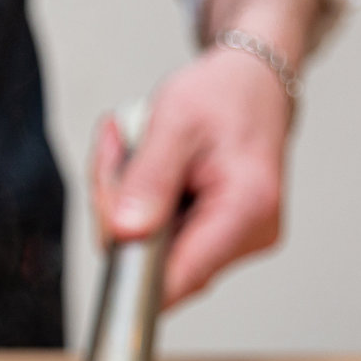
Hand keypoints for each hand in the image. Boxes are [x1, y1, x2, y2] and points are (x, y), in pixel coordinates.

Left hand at [89, 0, 323, 307]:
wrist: (253, 83)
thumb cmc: (224, 93)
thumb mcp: (175, 120)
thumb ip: (148, 179)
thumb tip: (125, 232)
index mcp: (248, 207)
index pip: (181, 277)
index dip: (132, 272)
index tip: (107, 234)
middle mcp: (252, 235)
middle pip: (161, 267)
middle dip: (122, 220)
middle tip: (116, 157)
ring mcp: (239, 242)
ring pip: (157, 256)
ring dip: (132, 212)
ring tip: (137, 155)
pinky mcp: (223, 240)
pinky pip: (166, 243)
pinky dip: (147, 212)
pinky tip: (152, 175)